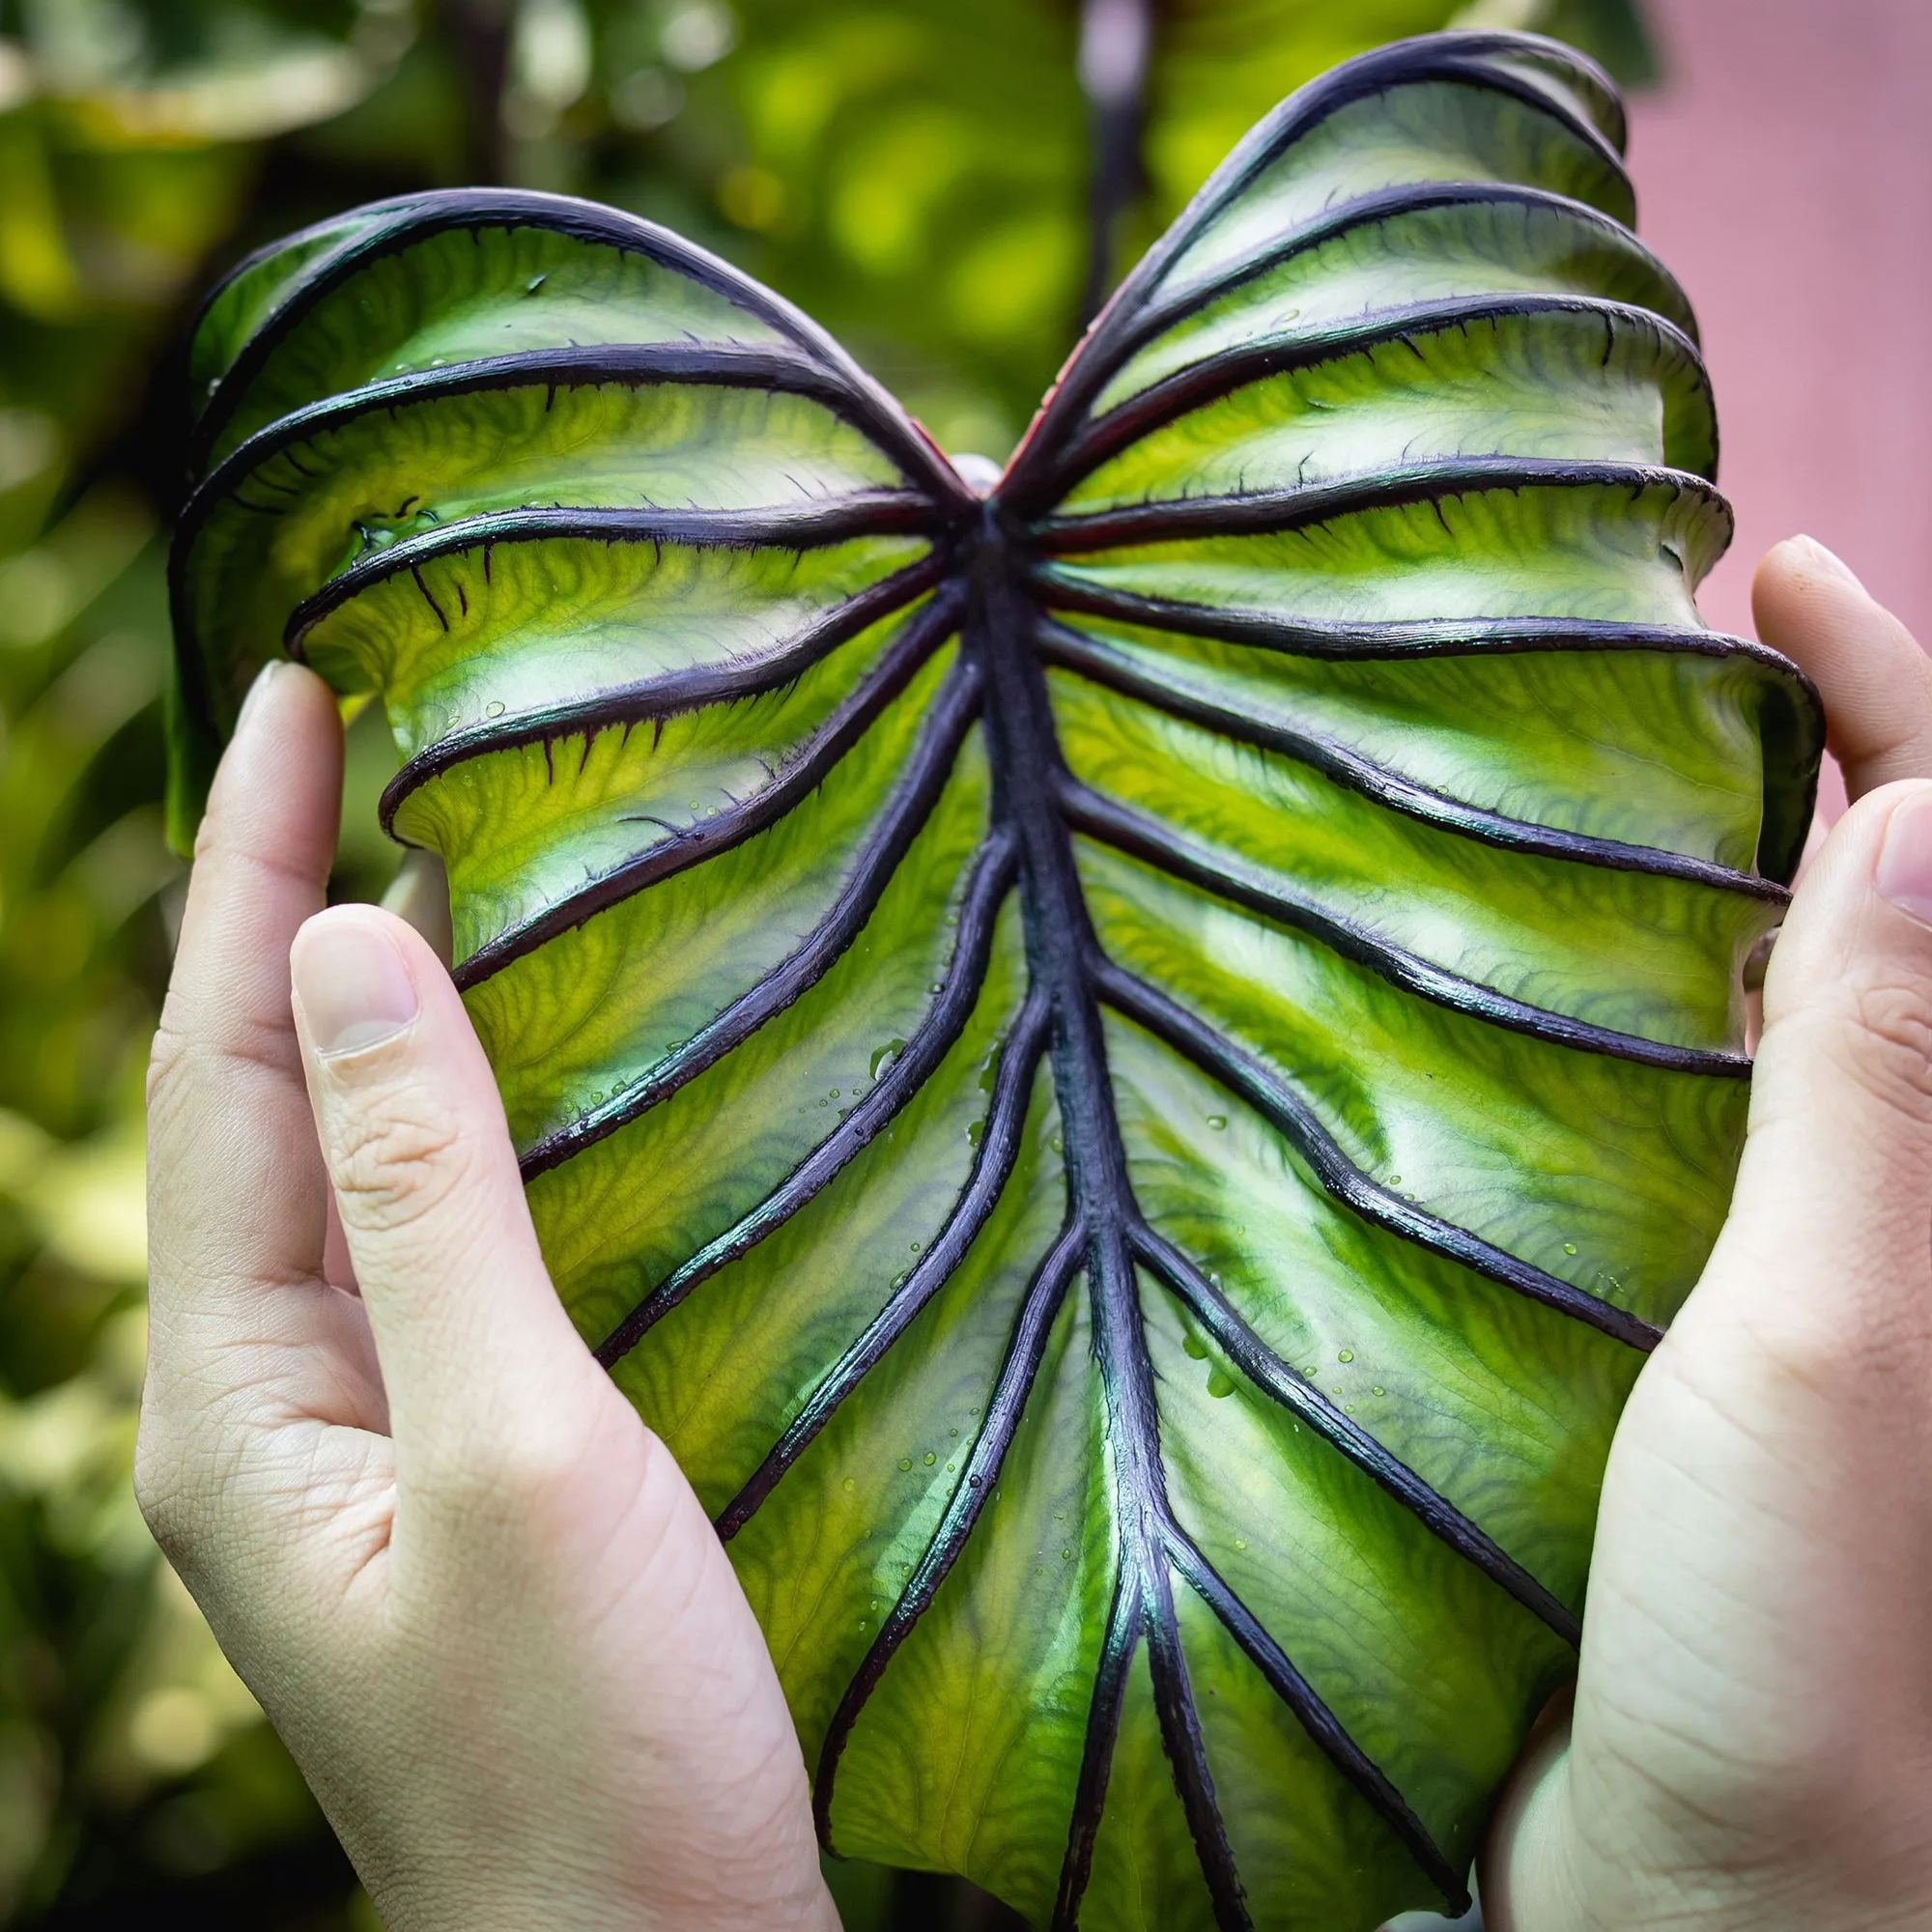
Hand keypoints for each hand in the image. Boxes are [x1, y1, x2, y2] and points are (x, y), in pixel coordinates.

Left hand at [137, 663, 837, 1931]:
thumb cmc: (592, 1757)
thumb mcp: (513, 1458)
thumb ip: (429, 1201)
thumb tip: (356, 950)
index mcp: (243, 1396)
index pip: (223, 1067)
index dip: (255, 866)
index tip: (297, 689)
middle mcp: (276, 1400)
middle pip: (261, 1100)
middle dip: (294, 903)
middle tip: (352, 726)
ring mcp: (367, 1434)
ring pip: (348, 1161)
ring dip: (375, 997)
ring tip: (428, 843)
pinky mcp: (462, 1460)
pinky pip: (428, 1234)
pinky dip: (457, 1107)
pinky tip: (522, 1059)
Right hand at [1484, 540, 1931, 1930]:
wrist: (1701, 1901)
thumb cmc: (1803, 1660)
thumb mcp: (1834, 1357)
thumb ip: (1874, 1094)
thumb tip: (1923, 805)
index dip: (1889, 696)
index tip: (1764, 563)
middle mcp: (1884, 1189)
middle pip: (1847, 916)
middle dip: (1766, 758)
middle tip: (1614, 643)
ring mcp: (1768, 1259)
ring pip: (1724, 1013)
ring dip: (1650, 881)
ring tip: (1514, 765)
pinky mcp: (1656, 1330)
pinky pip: (1625, 1130)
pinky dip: (1560, 1029)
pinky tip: (1456, 981)